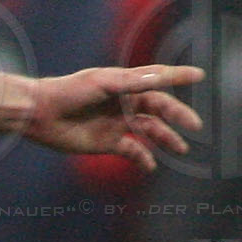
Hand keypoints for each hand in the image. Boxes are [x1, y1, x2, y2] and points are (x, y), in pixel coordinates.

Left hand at [23, 64, 203, 171]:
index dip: (178, 77)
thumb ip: (135, 82)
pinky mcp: (107, 142)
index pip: (158, 80)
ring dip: (166, 139)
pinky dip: (143, 159)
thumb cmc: (70, 91)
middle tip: (195, 126)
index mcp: (126, 84)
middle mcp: (124, 103)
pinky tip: (152, 166)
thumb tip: (164, 77)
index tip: (200, 76)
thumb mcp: (104, 82)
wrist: (41, 114)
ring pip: (149, 131)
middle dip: (178, 117)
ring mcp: (117, 123)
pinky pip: (131, 151)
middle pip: (158, 109)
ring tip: (182, 150)